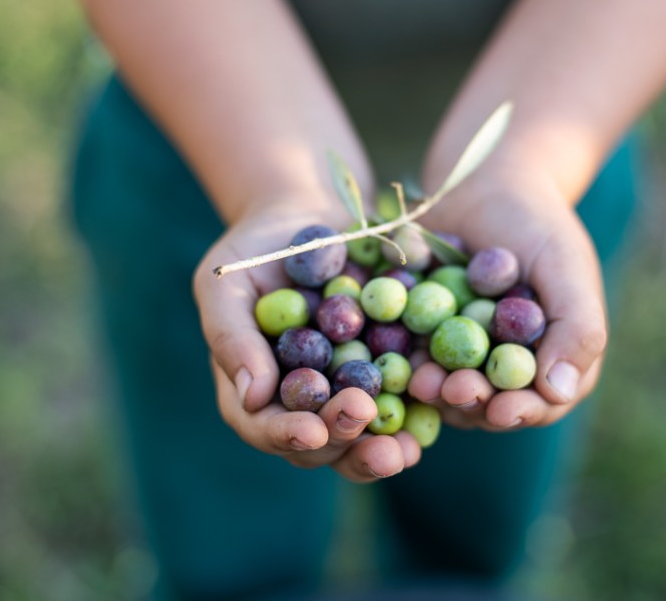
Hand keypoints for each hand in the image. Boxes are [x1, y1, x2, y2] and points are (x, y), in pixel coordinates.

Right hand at [192, 203, 421, 480]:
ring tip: (403, 450)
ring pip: (364, 437)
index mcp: (258, 390)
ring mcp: (348, 390)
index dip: (287, 435)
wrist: (309, 215)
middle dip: (344, 442)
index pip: (265, 427)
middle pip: (321, 442)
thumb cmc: (254, 249)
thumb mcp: (226, 281)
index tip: (313, 431)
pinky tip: (439, 410)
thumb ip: (232, 336)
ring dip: (383, 449)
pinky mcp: (389, 369)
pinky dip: (421, 411)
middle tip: (364, 419)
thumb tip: (252, 397)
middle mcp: (304, 402)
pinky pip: (408, 400)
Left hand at [410, 167, 607, 429]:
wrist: (485, 183)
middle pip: (485, 402)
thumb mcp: (565, 267)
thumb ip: (576, 327)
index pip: (538, 402)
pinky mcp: (418, 337)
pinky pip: (406, 355)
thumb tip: (560, 391)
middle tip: (447, 391)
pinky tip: (388, 356)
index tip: (501, 410)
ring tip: (417, 379)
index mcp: (549, 360)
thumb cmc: (538, 223)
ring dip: (430, 389)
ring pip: (442, 386)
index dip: (519, 411)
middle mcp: (501, 367)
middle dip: (466, 401)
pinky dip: (398, 358)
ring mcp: (457, 356)